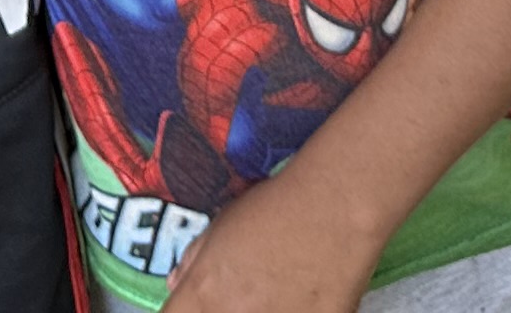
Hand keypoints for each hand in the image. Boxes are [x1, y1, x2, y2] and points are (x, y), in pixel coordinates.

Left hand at [162, 173, 382, 312]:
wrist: (335, 207)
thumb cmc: (273, 208)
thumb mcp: (221, 225)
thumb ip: (193, 260)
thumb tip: (175, 285)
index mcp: (205, 295)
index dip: (184, 311)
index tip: (199, 305)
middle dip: (224, 308)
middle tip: (245, 294)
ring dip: (263, 310)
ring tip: (277, 292)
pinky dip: (295, 310)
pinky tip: (303, 297)